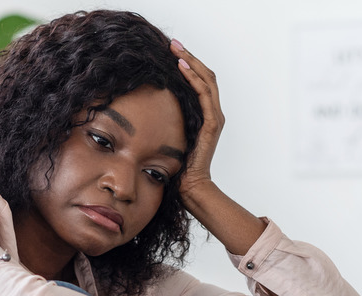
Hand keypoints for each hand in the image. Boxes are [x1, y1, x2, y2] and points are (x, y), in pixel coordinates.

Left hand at [170, 39, 224, 200]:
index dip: (188, 64)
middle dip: (189, 57)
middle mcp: (213, 113)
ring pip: (207, 80)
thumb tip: (147, 105)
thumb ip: (167, 119)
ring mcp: (214, 118)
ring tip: (176, 51)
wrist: (189, 185)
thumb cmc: (177, 164)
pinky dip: (194, 79)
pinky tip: (181, 69)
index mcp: (205, 114)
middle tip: (173, 44)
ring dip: (191, 63)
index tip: (171, 52)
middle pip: (206, 75)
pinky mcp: (211, 125)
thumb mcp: (170, 134)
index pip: (200, 81)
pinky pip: (204, 95)